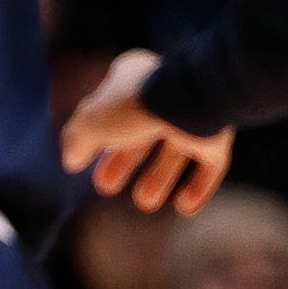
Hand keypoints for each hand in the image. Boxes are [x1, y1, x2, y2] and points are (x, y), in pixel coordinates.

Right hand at [61, 49, 233, 214]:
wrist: (188, 101)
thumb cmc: (133, 106)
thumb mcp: (90, 123)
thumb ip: (76, 141)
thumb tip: (71, 160)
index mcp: (131, 80)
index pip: (110, 110)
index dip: (97, 138)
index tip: (85, 160)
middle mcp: (163, 96)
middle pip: (140, 135)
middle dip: (124, 163)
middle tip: (106, 187)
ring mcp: (192, 116)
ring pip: (174, 152)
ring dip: (159, 178)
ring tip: (145, 203)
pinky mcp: (217, 137)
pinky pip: (207, 165)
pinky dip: (197, 187)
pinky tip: (184, 207)